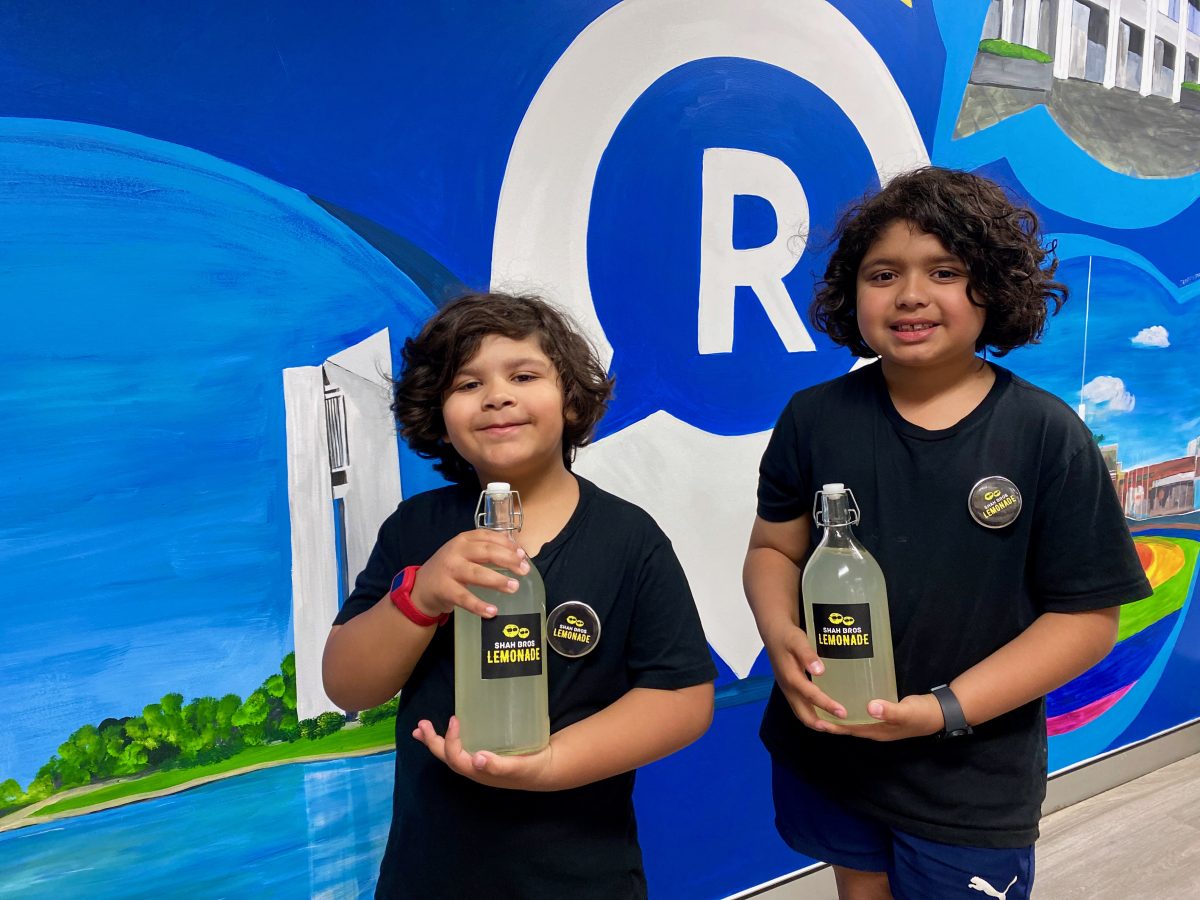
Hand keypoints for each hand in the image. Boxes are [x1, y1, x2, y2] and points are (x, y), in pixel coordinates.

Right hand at [410, 529, 530, 619]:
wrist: (421, 587)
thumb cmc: (450, 569)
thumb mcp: (465, 553)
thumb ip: (487, 550)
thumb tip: (518, 552)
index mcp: (464, 539)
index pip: (488, 536)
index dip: (508, 544)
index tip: (523, 554)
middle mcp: (456, 551)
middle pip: (486, 552)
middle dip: (508, 560)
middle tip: (524, 570)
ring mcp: (449, 570)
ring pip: (477, 573)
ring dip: (497, 580)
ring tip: (514, 587)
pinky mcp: (444, 589)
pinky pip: (464, 598)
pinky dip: (479, 605)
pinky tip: (492, 611)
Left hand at [413, 716, 554, 789]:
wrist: (547, 768)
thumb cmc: (532, 768)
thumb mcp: (518, 767)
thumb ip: (499, 765)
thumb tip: (477, 759)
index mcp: (479, 772)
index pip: (456, 758)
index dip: (451, 740)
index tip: (455, 719)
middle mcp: (474, 768)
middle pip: (447, 757)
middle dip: (432, 742)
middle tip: (420, 726)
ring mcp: (479, 761)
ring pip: (451, 752)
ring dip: (436, 741)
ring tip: (422, 728)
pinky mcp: (486, 752)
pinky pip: (462, 746)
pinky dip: (451, 738)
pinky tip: (452, 727)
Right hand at [762, 622, 847, 727]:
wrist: (773, 633)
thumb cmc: (787, 636)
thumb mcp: (797, 640)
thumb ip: (807, 655)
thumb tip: (820, 671)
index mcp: (791, 678)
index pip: (811, 696)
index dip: (827, 706)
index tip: (844, 713)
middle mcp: (789, 689)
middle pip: (804, 715)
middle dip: (823, 725)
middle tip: (842, 729)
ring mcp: (789, 690)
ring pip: (803, 714)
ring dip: (819, 723)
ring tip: (837, 727)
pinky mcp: (791, 689)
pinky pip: (802, 707)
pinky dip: (815, 714)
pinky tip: (827, 713)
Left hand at [814, 693, 944, 741]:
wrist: (938, 712)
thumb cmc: (921, 714)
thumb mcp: (906, 712)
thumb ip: (889, 710)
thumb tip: (869, 707)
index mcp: (876, 731)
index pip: (848, 730)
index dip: (833, 726)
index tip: (816, 718)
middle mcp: (873, 729)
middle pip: (847, 726)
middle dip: (831, 720)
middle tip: (812, 708)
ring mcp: (877, 721)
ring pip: (853, 718)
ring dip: (839, 712)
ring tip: (822, 700)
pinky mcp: (881, 712)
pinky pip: (861, 711)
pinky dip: (851, 705)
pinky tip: (845, 693)